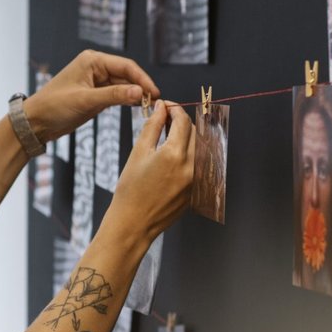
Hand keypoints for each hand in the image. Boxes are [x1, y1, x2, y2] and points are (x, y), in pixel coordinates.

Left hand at [24, 50, 158, 143]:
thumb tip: (140, 92)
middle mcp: (95, 67)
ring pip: (123, 85)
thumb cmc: (55, 106)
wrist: (36, 122)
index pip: (126, 66)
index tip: (154, 93)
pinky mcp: (95, 94)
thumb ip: (114, 96)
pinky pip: (116, 94)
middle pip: (126, 75)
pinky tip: (137, 106)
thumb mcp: (86, 101)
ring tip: (149, 106)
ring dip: (135, 95)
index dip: (142, 79)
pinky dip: (126, 100)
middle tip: (155, 102)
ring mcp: (96, 81)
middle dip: (141, 87)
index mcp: (92, 60)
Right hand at [102, 100, 194, 244]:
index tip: (165, 107)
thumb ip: (152, 127)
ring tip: (170, 137)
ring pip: (201, 148)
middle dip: (183, 122)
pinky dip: (192, 155)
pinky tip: (176, 156)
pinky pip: (201, 165)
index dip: (174, 109)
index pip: (183, 121)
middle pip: (195, 132)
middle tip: (166, 120)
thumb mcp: (138, 153)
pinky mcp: (198, 191)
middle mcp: (191, 167)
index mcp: (174, 155)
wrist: (133, 223)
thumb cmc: (130, 190)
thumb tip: (161, 108)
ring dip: (189, 137)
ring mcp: (197, 180)